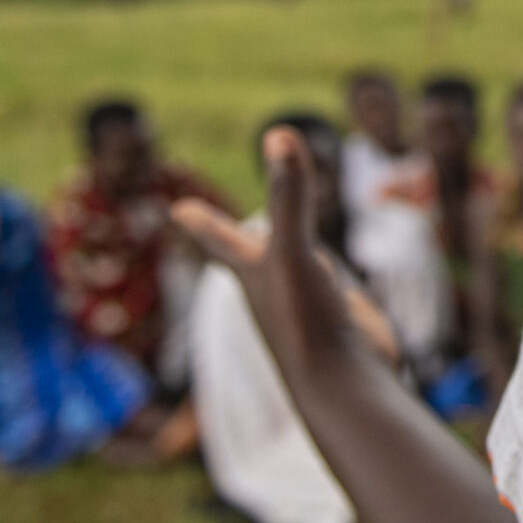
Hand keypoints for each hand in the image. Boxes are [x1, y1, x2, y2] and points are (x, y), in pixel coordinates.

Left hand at [172, 128, 378, 370]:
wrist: (345, 388)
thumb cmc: (306, 323)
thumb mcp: (294, 251)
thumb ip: (289, 196)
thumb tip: (279, 134)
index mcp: (253, 275)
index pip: (219, 238)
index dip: (202, 221)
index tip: (178, 210)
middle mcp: (275, 291)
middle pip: (248, 258)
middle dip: (232, 242)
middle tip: (210, 228)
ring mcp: (307, 307)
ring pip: (291, 274)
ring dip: (285, 259)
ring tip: (280, 249)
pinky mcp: (341, 321)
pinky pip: (332, 291)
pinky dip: (330, 279)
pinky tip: (336, 282)